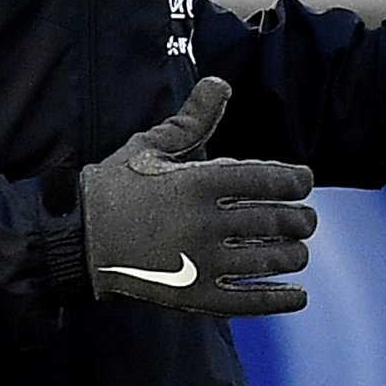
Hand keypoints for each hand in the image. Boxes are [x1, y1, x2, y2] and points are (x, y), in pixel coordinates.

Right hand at [80, 77, 316, 316]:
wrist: (78, 238)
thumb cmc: (117, 186)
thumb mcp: (151, 145)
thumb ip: (193, 118)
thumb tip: (221, 83)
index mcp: (197, 182)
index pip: (265, 180)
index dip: (294, 181)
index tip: (305, 182)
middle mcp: (203, 222)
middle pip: (273, 221)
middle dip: (299, 221)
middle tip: (308, 221)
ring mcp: (199, 262)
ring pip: (267, 260)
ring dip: (292, 256)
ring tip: (299, 252)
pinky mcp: (192, 296)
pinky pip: (246, 302)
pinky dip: (277, 300)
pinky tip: (299, 297)